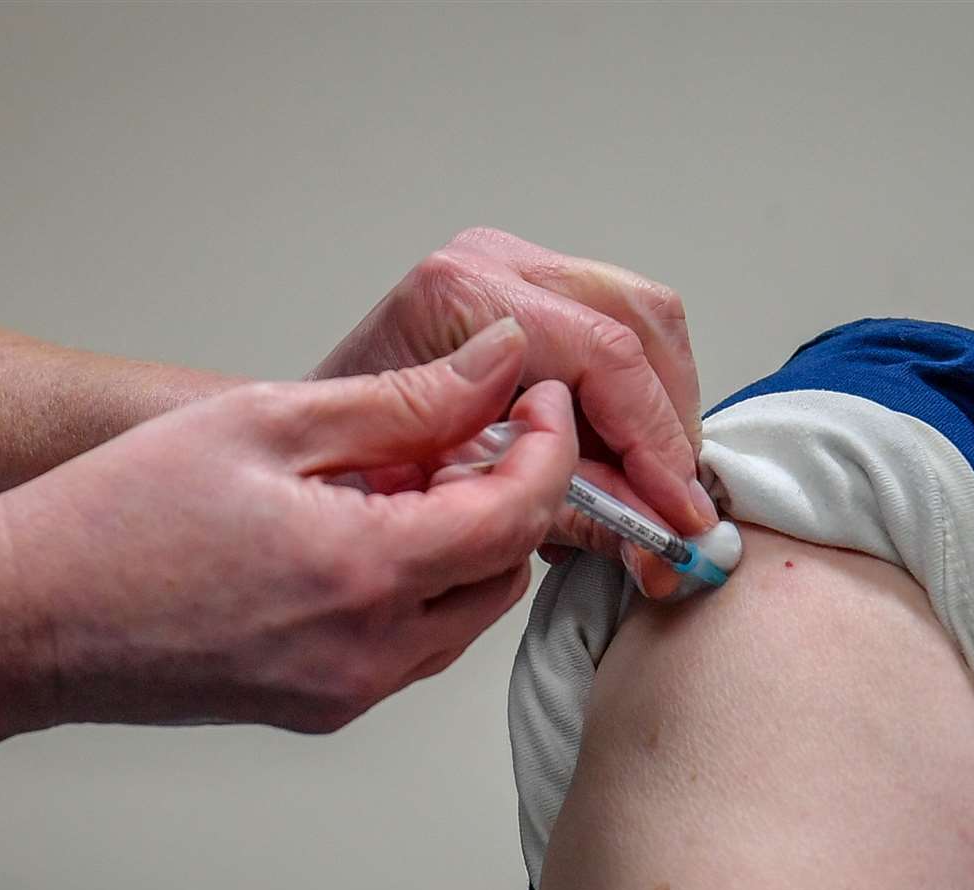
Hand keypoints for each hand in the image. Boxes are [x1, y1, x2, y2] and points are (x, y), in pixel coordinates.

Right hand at [0, 319, 575, 732]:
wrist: (15, 623)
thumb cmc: (112, 516)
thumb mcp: (266, 423)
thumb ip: (404, 399)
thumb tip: (499, 363)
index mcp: (365, 574)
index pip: (521, 512)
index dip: (549, 444)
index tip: (534, 396)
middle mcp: (372, 655)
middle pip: (507, 569)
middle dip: (510, 494)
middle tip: (462, 430)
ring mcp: (348, 693)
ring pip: (466, 613)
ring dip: (463, 541)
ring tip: (397, 476)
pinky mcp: (322, 708)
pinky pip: (413, 644)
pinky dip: (417, 583)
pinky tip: (358, 529)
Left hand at [314, 228, 716, 596]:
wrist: (296, 452)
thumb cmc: (342, 466)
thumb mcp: (453, 495)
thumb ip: (560, 506)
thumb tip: (653, 540)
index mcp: (460, 296)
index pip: (605, 355)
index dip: (656, 441)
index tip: (678, 511)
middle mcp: (490, 265)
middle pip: (641, 320)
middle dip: (669, 422)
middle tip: (674, 503)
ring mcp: (510, 268)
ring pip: (642, 317)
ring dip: (659, 409)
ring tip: (650, 488)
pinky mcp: (525, 290)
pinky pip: (616, 327)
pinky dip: (633, 398)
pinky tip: (621, 460)